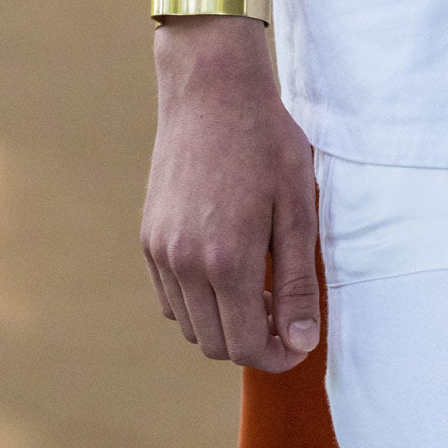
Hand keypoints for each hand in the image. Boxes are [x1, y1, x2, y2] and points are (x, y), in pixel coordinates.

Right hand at [139, 17, 319, 370]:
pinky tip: (227, 273)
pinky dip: (198, 303)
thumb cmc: (265, 143)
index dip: (278, 356)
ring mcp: (160, 251)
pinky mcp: (148, 237)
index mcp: (226, 260)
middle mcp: (184, 263)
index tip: (299, 342)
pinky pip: (170, 297)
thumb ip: (297, 282)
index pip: (247, 345)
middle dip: (254, 344)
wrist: (211, 92)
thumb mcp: (297, 210)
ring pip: (189, 325)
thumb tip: (300, 341)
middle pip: (215, 345)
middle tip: (285, 315)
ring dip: (225, 324)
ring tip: (260, 291)